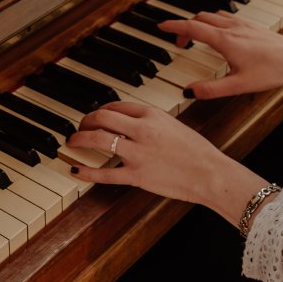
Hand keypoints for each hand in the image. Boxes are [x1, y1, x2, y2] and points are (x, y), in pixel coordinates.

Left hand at [67, 101, 268, 224]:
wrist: (210, 174)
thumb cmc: (198, 152)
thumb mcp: (174, 126)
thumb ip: (152, 123)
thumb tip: (132, 124)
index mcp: (153, 115)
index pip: (117, 105)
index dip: (101, 109)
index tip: (96, 116)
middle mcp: (142, 130)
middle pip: (102, 117)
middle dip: (85, 120)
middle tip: (79, 126)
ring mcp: (137, 153)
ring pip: (97, 139)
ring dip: (79, 139)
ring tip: (72, 142)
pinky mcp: (136, 176)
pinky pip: (104, 173)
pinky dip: (86, 172)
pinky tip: (75, 170)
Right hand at [159, 11, 282, 98]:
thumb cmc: (272, 71)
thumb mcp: (239, 85)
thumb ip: (212, 89)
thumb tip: (189, 91)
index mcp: (225, 40)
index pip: (192, 28)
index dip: (173, 27)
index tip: (160, 26)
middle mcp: (232, 27)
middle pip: (200, 19)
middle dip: (185, 28)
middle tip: (178, 43)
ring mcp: (243, 24)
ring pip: (212, 16)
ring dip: (199, 23)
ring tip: (195, 38)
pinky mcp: (251, 25)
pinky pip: (225, 17)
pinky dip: (213, 21)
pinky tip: (219, 33)